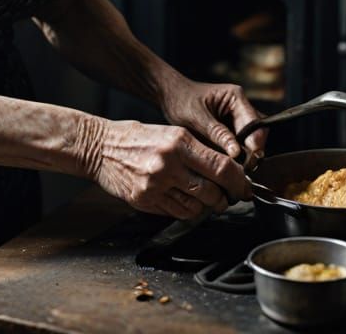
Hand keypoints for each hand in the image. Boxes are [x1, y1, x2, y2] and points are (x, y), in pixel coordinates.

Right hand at [82, 117, 251, 219]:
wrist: (100, 146)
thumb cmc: (137, 137)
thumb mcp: (171, 133)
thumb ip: (197, 151)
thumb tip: (227, 170)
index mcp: (179, 141)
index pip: (222, 167)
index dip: (239, 181)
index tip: (245, 187)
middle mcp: (169, 163)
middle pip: (213, 191)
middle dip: (226, 198)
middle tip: (229, 197)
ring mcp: (156, 184)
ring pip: (197, 207)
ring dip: (206, 206)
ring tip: (206, 198)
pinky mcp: (145, 200)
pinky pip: (177, 213)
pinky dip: (187, 210)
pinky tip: (184, 199)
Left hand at [159, 77, 268, 161]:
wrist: (169, 96)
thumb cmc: (180, 101)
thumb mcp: (196, 118)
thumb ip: (217, 133)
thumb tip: (236, 152)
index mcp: (236, 98)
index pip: (256, 125)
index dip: (255, 145)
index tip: (248, 164)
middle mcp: (241, 107)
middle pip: (257, 134)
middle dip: (250, 152)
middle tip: (239, 169)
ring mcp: (237, 118)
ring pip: (250, 141)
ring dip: (243, 155)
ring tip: (231, 168)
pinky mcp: (231, 129)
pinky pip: (239, 145)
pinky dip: (234, 155)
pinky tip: (225, 163)